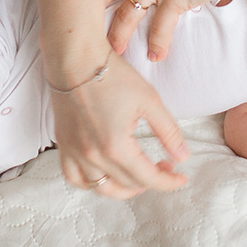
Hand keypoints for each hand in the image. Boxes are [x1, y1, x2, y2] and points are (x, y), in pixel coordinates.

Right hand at [53, 54, 187, 197]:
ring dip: (123, 188)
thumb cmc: (113, 75)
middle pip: (127, 184)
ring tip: (138, 177)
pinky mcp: (64, 144)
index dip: (169, 182)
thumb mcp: (150, 101)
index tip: (181, 178)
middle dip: (151, 180)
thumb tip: (183, 156)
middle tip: (164, 165)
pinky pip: (74, 177)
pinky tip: (105, 174)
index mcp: (115, 146)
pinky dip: (91, 182)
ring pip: (101, 187)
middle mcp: (92, 155)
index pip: (148, 178)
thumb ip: (168, 132)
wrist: (76, 58)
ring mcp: (74, 152)